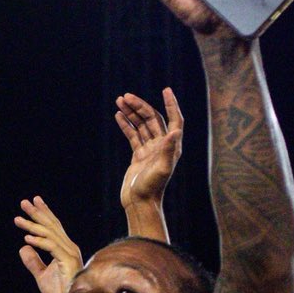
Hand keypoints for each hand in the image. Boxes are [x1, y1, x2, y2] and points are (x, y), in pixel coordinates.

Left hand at [14, 196, 82, 292]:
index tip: (32, 203)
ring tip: (17, 219)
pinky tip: (26, 239)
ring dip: (33, 226)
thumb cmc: (60, 292)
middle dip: (37, 213)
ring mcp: (70, 254)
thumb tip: (23, 247)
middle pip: (52, 226)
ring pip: (50, 234)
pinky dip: (39, 242)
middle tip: (24, 202)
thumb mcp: (41, 275)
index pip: (53, 227)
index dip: (43, 214)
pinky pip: (52, 248)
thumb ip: (33, 261)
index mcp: (64, 249)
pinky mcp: (68, 261)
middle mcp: (69, 248)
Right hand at [116, 89, 183, 206]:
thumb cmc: (152, 188)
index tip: (165, 90)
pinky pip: (133, 135)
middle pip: (153, 119)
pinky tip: (118, 116)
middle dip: (140, 106)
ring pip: (141, 125)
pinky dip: (126, 125)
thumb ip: (167, 150)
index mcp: (172, 146)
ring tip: (120, 101)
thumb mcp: (161, 169)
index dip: (171, 104)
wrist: (140, 202)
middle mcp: (162, 144)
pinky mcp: (138, 155)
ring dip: (131, 113)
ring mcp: (150, 149)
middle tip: (126, 96)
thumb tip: (175, 131)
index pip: (174, 119)